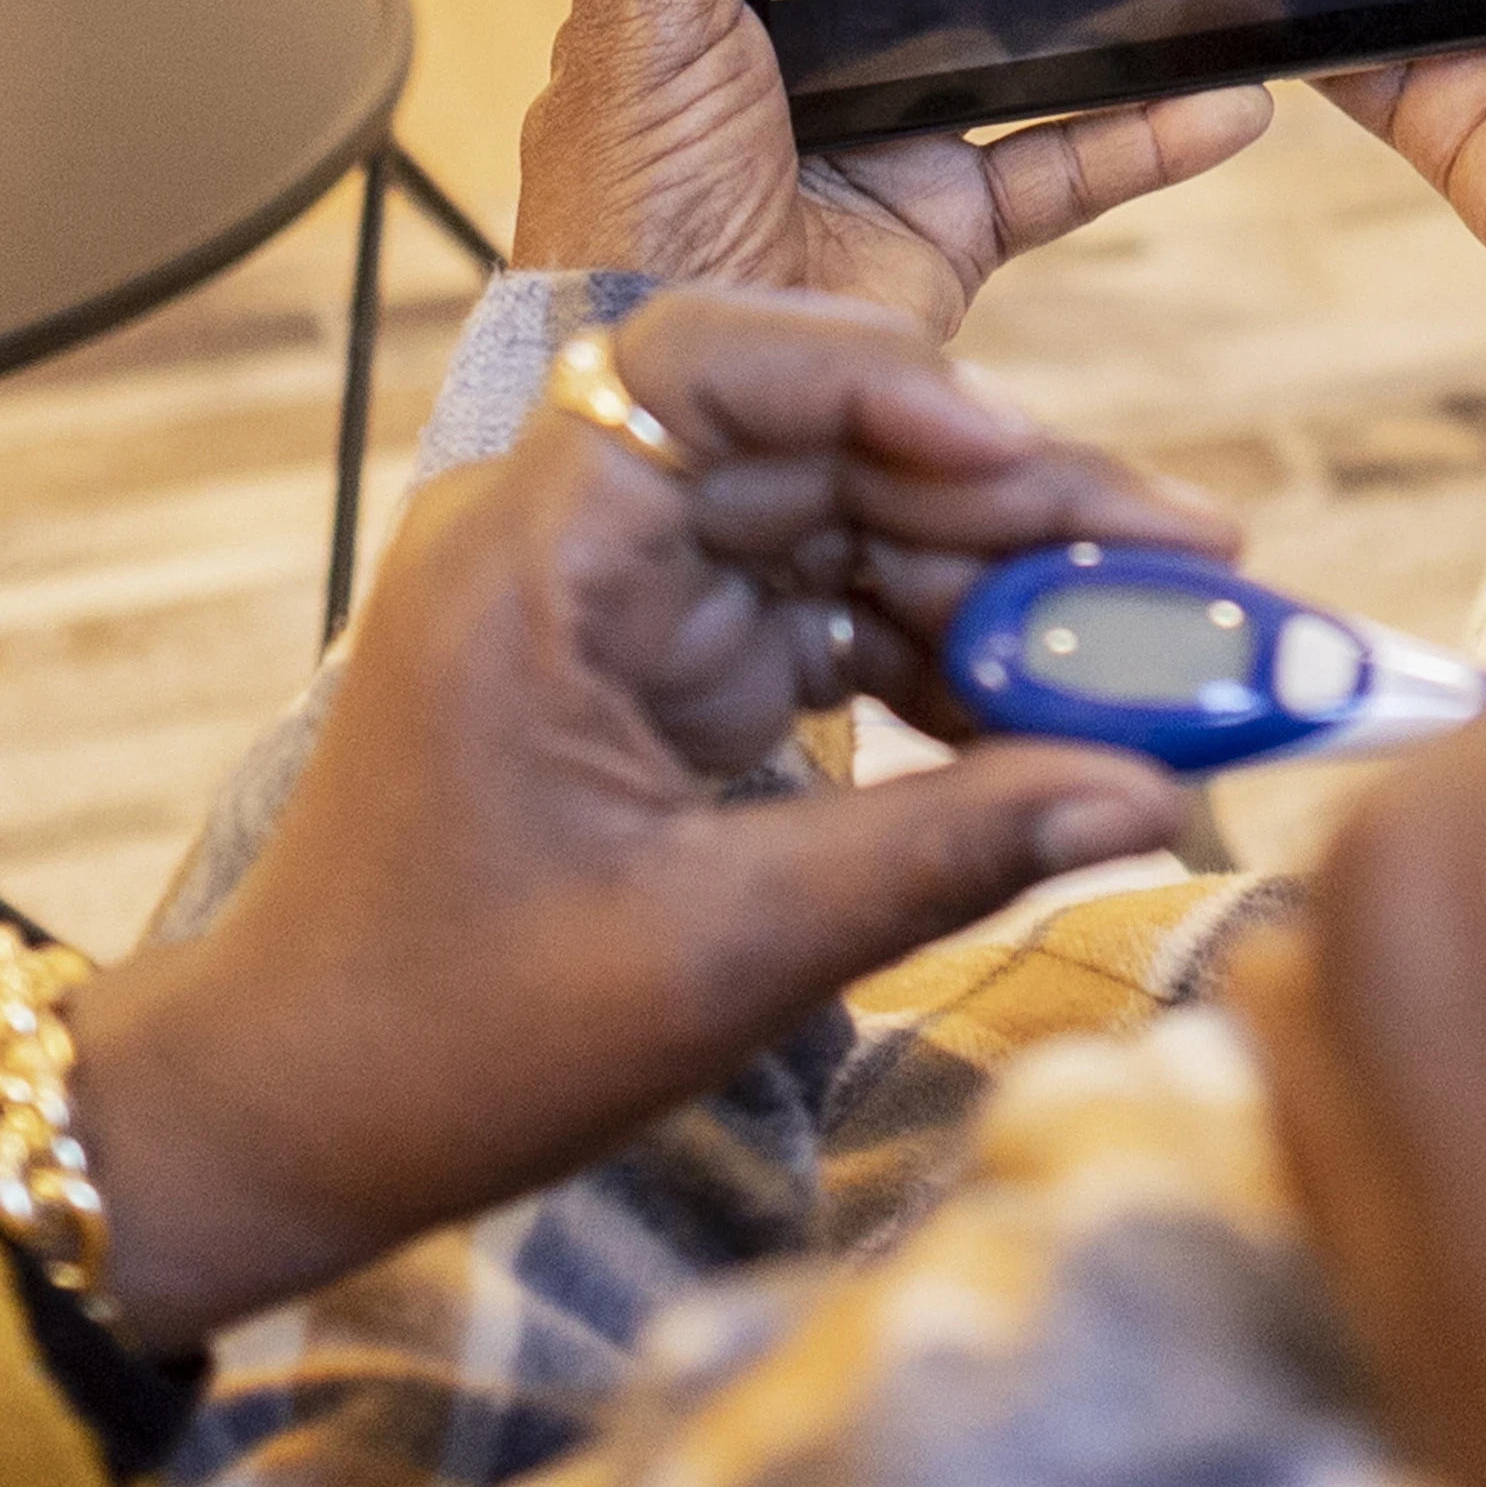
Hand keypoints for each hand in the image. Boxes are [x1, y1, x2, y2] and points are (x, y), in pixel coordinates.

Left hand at [72, 287, 1236, 1343]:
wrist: (288, 1121)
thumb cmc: (442, 1035)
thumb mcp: (712, 954)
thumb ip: (938, 854)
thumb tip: (1151, 797)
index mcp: (529, 555)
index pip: (710, 365)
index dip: (885, 386)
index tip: (1031, 457)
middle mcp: (569, 541)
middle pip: (819, 444)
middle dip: (1014, 497)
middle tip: (1198, 556)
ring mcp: (617, 604)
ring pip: (845, 530)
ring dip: (1005, 583)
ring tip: (1176, 640)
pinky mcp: (654, 675)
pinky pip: (826, 621)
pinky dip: (945, 661)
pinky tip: (1073, 714)